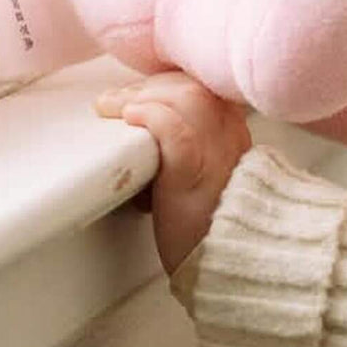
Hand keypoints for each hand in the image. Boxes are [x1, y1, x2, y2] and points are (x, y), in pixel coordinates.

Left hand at [94, 71, 250, 273]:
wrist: (227, 263)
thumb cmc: (208, 227)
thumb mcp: (207, 177)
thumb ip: (192, 150)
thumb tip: (147, 136)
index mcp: (233, 135)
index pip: (204, 88)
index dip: (168, 83)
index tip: (139, 92)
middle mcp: (229, 137)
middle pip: (195, 87)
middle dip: (151, 85)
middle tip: (117, 99)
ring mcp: (216, 154)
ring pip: (187, 99)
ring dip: (144, 95)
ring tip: (113, 106)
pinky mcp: (193, 176)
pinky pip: (176, 133)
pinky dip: (151, 117)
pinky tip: (130, 116)